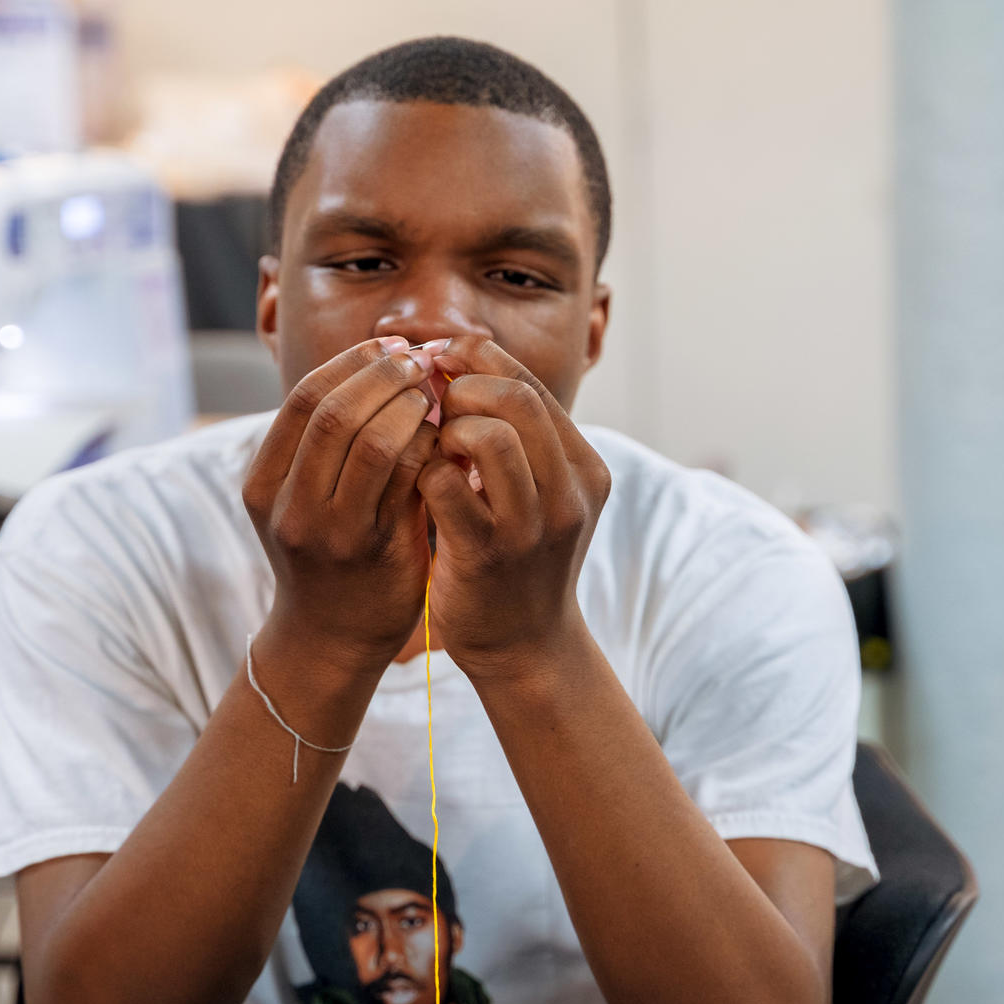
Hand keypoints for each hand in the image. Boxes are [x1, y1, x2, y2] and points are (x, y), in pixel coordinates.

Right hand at [242, 337, 441, 670]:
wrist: (330, 640)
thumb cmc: (328, 555)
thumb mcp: (305, 497)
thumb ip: (332, 442)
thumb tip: (386, 360)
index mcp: (264, 481)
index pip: (304, 398)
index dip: (352, 362)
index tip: (391, 346)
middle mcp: (287, 504)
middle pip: (333, 410)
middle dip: (383, 375)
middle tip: (421, 361)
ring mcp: (326, 530)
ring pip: (370, 441)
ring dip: (409, 407)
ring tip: (434, 396)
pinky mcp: (371, 550)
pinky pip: (404, 479)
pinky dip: (427, 447)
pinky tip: (444, 438)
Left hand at [417, 337, 611, 680]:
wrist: (525, 647)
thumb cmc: (518, 557)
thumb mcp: (538, 492)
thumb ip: (515, 436)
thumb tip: (456, 356)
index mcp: (584, 468)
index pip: (531, 383)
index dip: (478, 359)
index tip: (439, 359)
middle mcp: (569, 493)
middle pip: (517, 399)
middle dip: (463, 388)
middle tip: (433, 405)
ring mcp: (532, 526)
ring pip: (491, 437)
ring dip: (447, 430)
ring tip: (433, 447)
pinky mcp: (488, 554)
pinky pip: (446, 485)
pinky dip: (424, 471)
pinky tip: (419, 484)